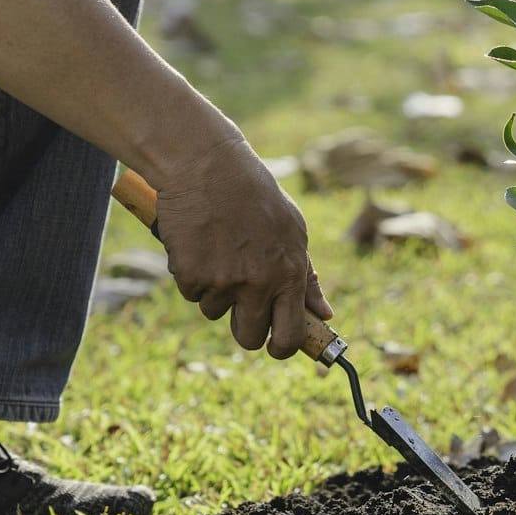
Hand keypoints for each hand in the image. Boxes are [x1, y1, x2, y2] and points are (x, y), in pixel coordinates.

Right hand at [151, 137, 332, 358]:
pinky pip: (191, 292)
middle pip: (248, 337)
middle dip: (243, 329)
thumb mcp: (293, 231)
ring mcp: (223, 280)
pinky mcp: (191, 273)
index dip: (281, 348)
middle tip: (238, 305)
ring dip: (215, 291)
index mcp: (289, 273)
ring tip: (219, 251)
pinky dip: (192, 274)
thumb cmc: (255, 196)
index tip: (274, 346)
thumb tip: (324, 314)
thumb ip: (308, 277)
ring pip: (214, 312)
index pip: (289, 335)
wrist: (208, 166)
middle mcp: (258, 282)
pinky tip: (199, 243)